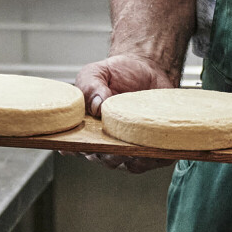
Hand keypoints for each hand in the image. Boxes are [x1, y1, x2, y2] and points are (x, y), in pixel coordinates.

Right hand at [69, 53, 177, 173]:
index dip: (75, 150)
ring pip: (130, 164)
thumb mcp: (96, 72)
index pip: (78, 146)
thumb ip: (90, 86)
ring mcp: (130, 144)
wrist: (147, 67)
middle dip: (108, 156)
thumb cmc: (117, 73)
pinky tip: (155, 150)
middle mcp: (108, 140)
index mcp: (89, 127)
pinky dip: (156, 158)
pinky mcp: (153, 143)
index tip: (78, 148)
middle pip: (104, 158)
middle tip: (113, 147)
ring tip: (136, 150)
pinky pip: (155, 159)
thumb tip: (97, 106)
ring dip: (133, 161)